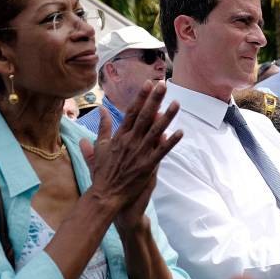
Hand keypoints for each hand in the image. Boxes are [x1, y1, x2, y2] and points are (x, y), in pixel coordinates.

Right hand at [80, 81, 182, 225]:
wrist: (106, 195)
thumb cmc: (102, 172)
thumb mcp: (99, 148)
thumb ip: (102, 128)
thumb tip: (101, 110)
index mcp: (119, 136)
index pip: (132, 112)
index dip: (141, 97)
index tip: (148, 83)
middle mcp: (130, 141)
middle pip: (145, 116)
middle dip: (155, 99)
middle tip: (164, 85)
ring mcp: (139, 153)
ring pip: (156, 131)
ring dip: (167, 117)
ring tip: (177, 103)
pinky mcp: (147, 166)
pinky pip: (161, 151)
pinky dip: (171, 142)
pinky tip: (180, 132)